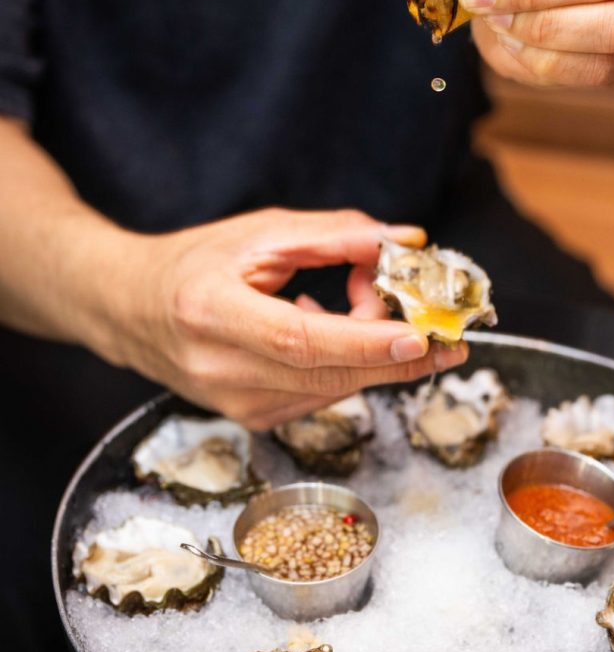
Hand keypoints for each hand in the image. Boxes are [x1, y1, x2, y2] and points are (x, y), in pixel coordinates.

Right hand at [110, 208, 466, 428]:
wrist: (129, 309)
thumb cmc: (192, 263)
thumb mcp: (260, 232)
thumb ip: (335, 235)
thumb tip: (406, 239)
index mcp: (212, 313)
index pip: (300, 340)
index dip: (364, 341)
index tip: (420, 337)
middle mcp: (220, 370)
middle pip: (329, 374)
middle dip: (399, 356)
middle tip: (448, 332)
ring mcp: (234, 404)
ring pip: (335, 386)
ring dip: (373, 348)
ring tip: (366, 295)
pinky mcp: (251, 419)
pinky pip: (322, 393)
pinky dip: (347, 361)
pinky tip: (332, 323)